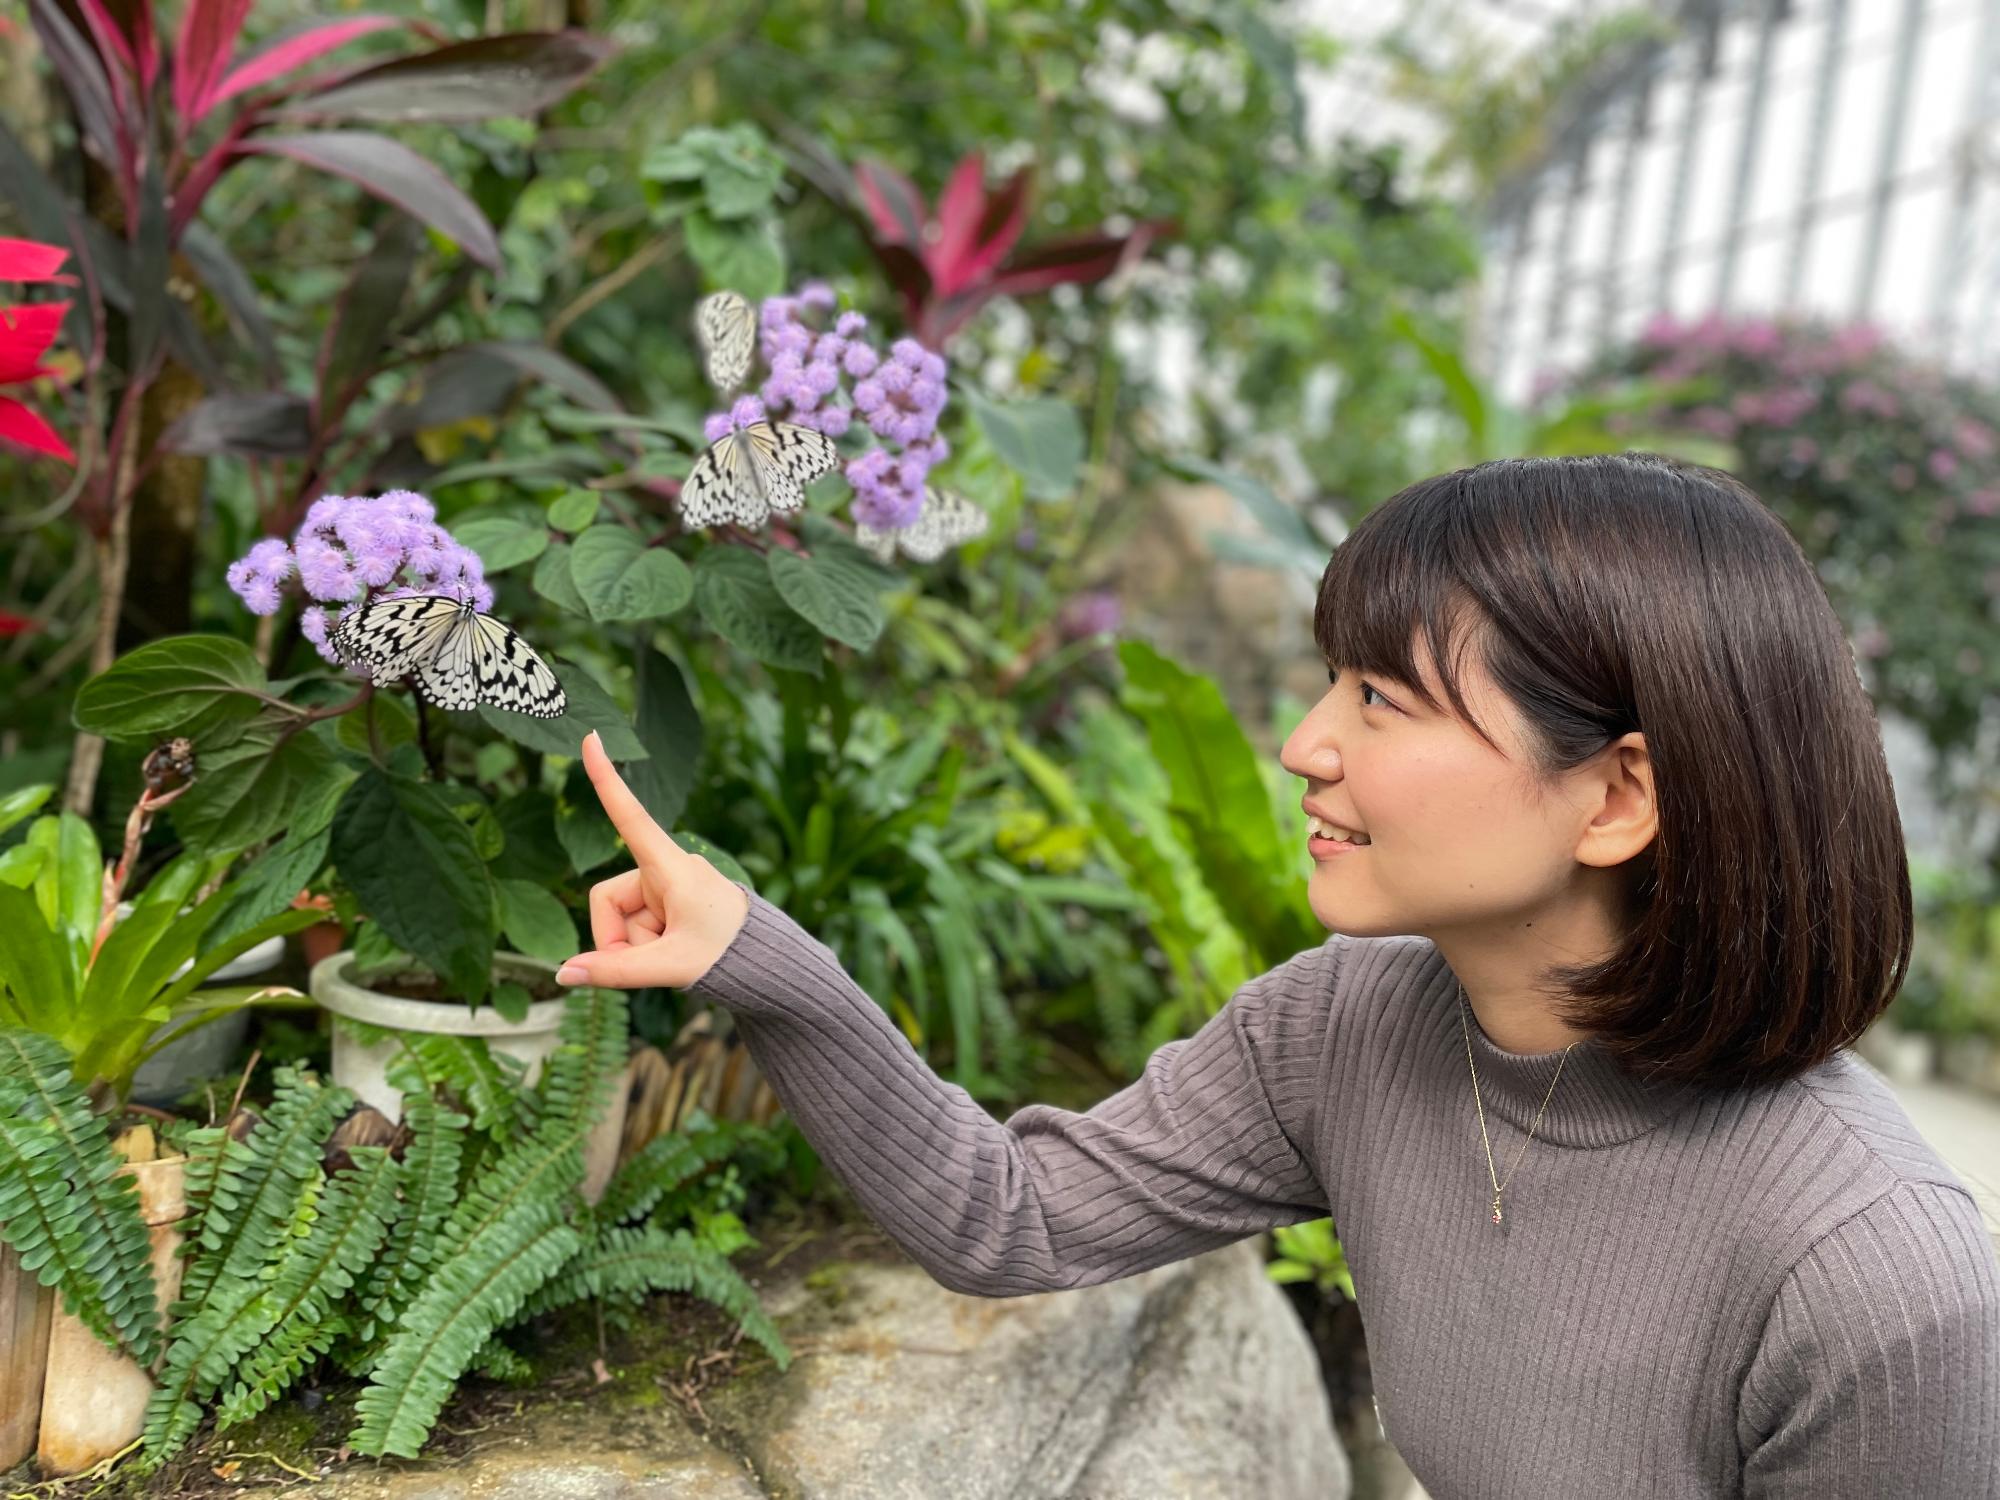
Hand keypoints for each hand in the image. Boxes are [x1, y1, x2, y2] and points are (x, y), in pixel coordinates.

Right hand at [554, 730, 749, 988]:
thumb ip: (614, 971)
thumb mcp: (669, 967)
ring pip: (621, 917)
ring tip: (674, 956)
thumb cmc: (729, 958)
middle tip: (652, 964)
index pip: (631, 817)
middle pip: (608, 899)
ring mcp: (668, 883)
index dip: (606, 780)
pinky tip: (675, 953)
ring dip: (636, 946)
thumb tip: (563, 973)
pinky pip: (637, 923)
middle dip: (618, 939)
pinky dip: (645, 946)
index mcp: (672, 868)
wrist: (767, 966)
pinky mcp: (671, 898)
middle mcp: (667, 867)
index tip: (591, 737)